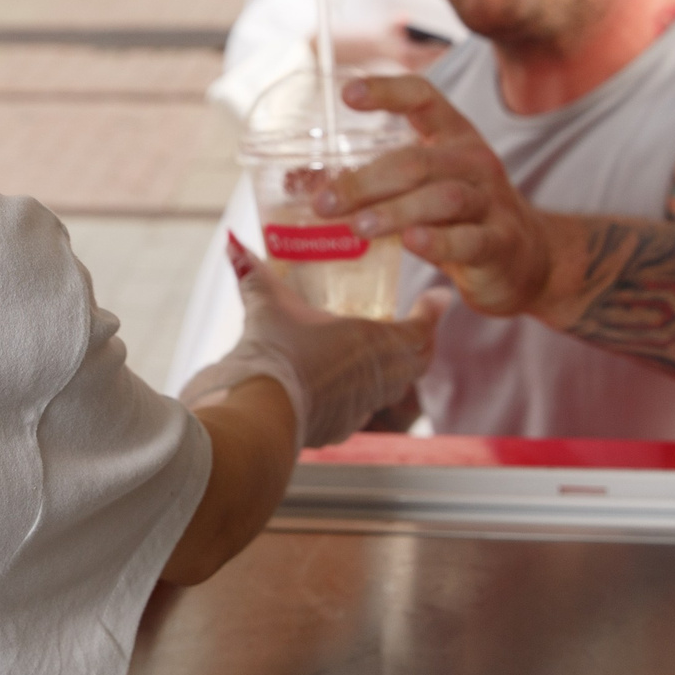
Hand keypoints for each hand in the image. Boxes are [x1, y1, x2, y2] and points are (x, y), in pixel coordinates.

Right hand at [182, 234, 441, 447]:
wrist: (257, 412)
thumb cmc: (273, 354)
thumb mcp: (266, 306)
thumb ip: (255, 274)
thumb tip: (236, 245)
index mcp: (373, 341)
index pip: (421, 327)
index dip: (432, 312)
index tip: (438, 297)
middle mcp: (378, 376)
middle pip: (418, 361)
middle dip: (422, 343)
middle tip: (418, 326)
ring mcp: (361, 407)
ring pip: (394, 388)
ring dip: (396, 370)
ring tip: (383, 355)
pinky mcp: (340, 429)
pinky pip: (364, 410)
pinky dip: (363, 395)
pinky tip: (345, 387)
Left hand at [319, 74, 561, 319]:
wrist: (529, 260)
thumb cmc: (460, 218)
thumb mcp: (424, 189)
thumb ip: (377, 184)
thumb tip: (301, 186)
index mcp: (453, 137)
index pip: (424, 97)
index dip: (387, 91)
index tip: (348, 94)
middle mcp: (474, 162)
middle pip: (418, 161)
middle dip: (365, 181)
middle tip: (323, 203)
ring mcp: (491, 203)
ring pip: (442, 198)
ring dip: (395, 211)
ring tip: (357, 226)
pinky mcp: (500, 244)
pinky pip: (469, 240)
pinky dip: (439, 241)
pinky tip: (411, 243)